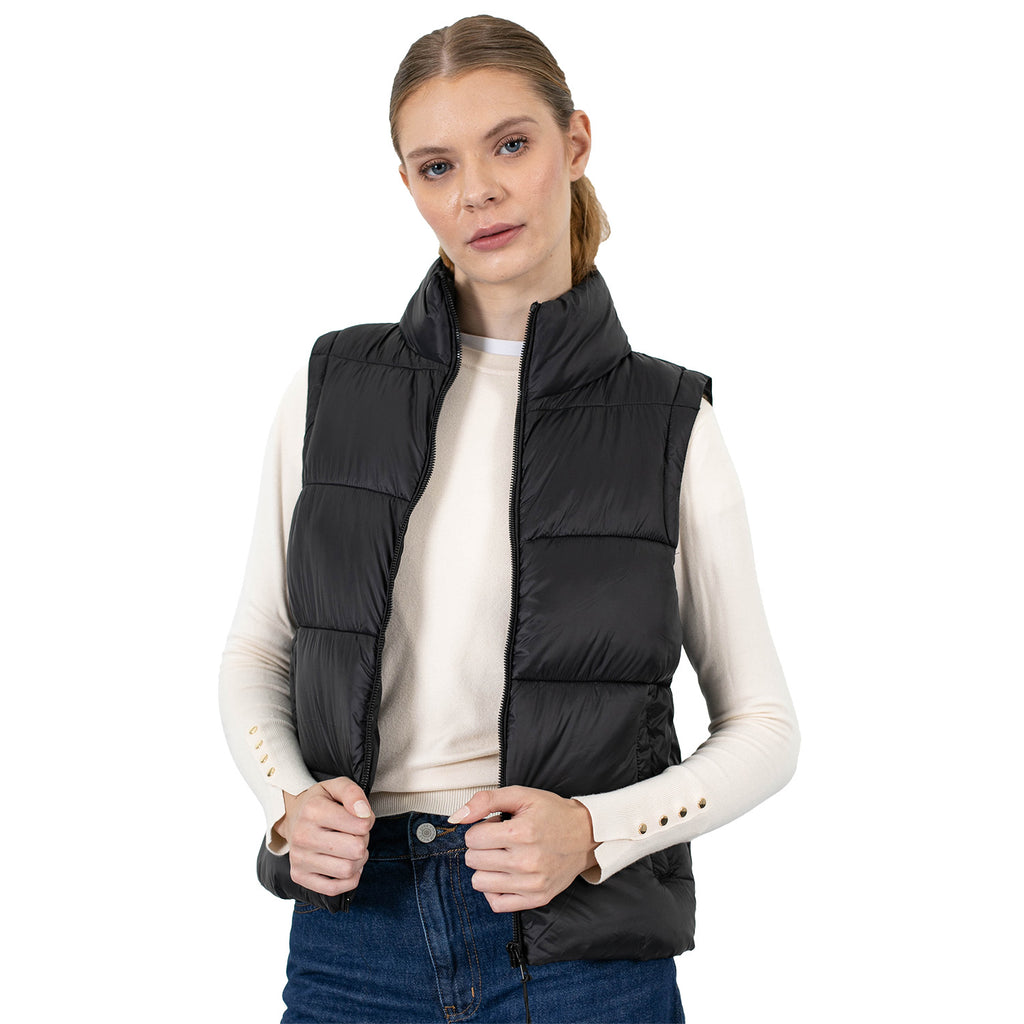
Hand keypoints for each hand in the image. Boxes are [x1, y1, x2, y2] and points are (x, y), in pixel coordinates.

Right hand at [274, 776, 374, 896]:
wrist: (293, 816)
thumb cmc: (322, 802)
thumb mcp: (337, 786)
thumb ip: (353, 793)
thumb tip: (364, 814)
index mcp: (313, 810)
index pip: (361, 825)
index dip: (368, 821)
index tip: (360, 817)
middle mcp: (302, 835)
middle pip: (356, 850)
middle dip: (364, 841)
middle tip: (356, 834)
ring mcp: (299, 858)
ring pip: (347, 870)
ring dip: (358, 861)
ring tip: (351, 849)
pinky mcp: (299, 876)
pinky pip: (334, 889)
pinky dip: (348, 879)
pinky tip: (345, 863)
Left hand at [454, 786, 598, 912]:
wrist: (586, 835)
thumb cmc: (552, 813)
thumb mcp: (521, 795)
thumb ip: (485, 801)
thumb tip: (456, 817)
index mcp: (521, 833)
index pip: (472, 838)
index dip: (480, 829)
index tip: (495, 826)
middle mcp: (526, 861)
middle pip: (473, 860)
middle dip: (481, 847)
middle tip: (501, 840)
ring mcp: (531, 883)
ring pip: (479, 882)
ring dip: (486, 868)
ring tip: (503, 856)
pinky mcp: (536, 898)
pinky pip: (496, 903)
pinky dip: (494, 890)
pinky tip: (504, 875)